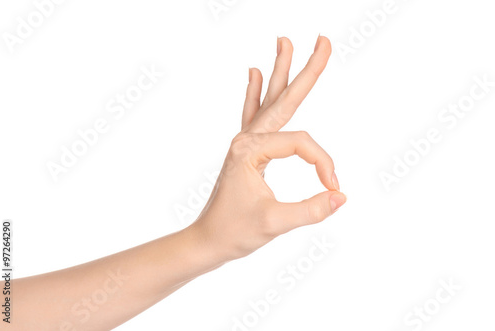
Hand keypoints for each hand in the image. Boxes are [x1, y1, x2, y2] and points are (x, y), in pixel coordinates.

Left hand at [189, 36, 346, 261]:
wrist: (207, 240)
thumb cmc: (233, 232)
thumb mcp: (274, 224)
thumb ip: (310, 210)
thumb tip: (341, 196)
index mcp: (250, 150)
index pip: (301, 144)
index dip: (323, 163)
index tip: (333, 187)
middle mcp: (246, 139)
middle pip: (284, 100)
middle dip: (305, 71)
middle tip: (322, 41)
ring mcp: (244, 142)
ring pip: (269, 102)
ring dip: (280, 72)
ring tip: (284, 42)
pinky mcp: (245, 150)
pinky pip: (253, 115)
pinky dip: (255, 93)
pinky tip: (254, 73)